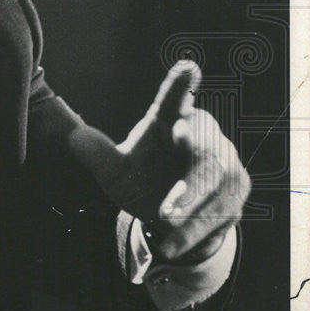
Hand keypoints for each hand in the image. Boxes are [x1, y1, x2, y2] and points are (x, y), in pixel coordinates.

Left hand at [67, 60, 249, 260]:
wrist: (171, 219)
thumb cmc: (142, 179)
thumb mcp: (115, 171)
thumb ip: (97, 155)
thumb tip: (74, 138)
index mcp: (170, 120)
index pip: (175, 100)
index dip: (181, 86)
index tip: (186, 68)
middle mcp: (203, 136)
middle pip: (203, 147)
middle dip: (189, 159)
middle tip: (173, 160)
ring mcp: (225, 164)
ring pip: (214, 183)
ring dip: (189, 203)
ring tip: (164, 219)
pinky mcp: (235, 193)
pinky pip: (220, 210)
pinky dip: (194, 228)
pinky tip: (170, 242)